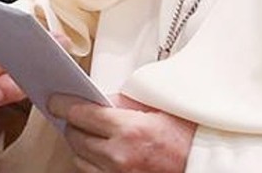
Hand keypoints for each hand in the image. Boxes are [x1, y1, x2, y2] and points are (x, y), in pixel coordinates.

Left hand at [48, 93, 196, 171]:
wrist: (207, 160)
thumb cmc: (188, 134)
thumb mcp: (156, 107)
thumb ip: (121, 102)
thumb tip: (95, 98)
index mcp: (130, 131)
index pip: (80, 114)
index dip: (63, 104)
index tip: (54, 101)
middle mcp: (120, 157)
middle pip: (75, 138)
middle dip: (72, 124)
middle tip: (76, 114)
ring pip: (80, 159)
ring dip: (81, 145)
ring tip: (92, 134)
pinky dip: (92, 162)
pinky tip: (101, 151)